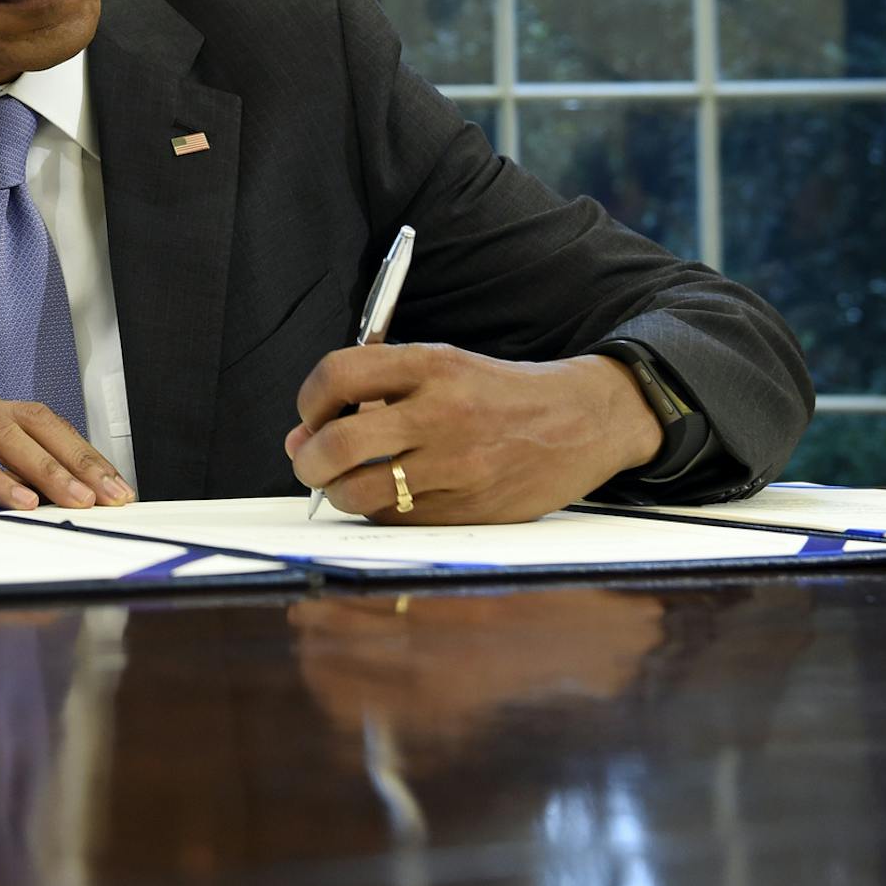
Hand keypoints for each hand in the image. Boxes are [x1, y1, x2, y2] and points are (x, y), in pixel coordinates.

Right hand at [0, 391, 135, 508]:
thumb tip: (71, 509)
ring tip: (72, 500)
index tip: (118, 489)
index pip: (48, 424)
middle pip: (34, 421)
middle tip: (108, 496)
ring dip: (42, 469)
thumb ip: (13, 488)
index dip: (86, 454)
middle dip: (76, 459)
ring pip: (1, 433)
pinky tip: (17, 504)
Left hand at [284, 343, 660, 523]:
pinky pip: (395, 519)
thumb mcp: (443, 367)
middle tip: (311, 462)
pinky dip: (379, 511)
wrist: (583, 420)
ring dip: (338, 493)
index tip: (311, 415)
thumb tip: (302, 437)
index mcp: (431, 365)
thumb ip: (374, 392)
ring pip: (361, 493)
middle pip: (338, 444)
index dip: (309, 400)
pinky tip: (391, 495)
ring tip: (347, 483)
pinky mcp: (468, 508)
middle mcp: (441, 413)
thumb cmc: (500, 393)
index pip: (338, 375)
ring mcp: (455, 465)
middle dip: (309, 461)